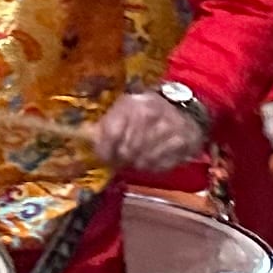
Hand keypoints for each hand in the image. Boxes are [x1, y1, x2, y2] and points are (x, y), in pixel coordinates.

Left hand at [92, 88, 210, 174]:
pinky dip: (152, 166)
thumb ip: (107, 123)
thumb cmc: (148, 108)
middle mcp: (150, 118)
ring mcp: (167, 133)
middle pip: (126, 151)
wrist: (185, 107)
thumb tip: (87, 139)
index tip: (103, 156)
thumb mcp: (126, 106)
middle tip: (121, 157)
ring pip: (142, 162)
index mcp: (132, 105)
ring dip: (136, 163)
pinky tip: (152, 157)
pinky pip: (159, 167)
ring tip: (137, 156)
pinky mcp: (181, 147)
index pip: (111, 133)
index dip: (104, 149)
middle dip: (120, 158)